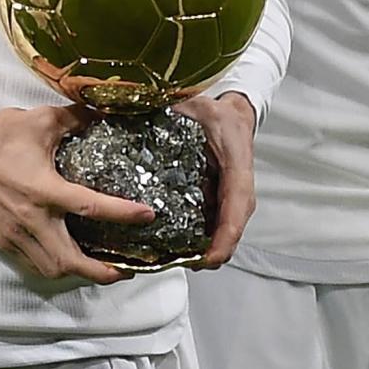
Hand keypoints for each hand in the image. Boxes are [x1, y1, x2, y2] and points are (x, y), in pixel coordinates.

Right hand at [0, 105, 153, 283]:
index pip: (90, 207)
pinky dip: (54, 266)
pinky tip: (69, 258)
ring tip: (101, 268)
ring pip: (49, 267)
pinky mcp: (2, 238)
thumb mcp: (43, 120)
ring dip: (77, 272)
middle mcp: (30, 219)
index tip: (147, 216)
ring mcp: (13, 233)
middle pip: (68, 260)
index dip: (122, 214)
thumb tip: (105, 113)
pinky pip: (32, 262)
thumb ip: (78, 119)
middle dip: (99, 271)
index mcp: (44, 189)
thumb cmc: (0, 134)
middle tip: (125, 269)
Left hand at [172, 91, 257, 268]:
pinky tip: (173, 247)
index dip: (223, 238)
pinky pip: (215, 229)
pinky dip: (199, 243)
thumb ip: (168, 114)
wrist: (231, 114)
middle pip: (231, 231)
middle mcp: (239, 188)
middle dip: (209, 255)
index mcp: (237, 165)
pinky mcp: (222, 203)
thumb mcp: (196, 106)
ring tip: (170, 260)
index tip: (205, 259)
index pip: (237, 207)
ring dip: (202, 252)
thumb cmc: (214, 113)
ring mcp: (232, 199)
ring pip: (224, 235)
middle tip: (176, 263)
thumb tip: (130, 119)